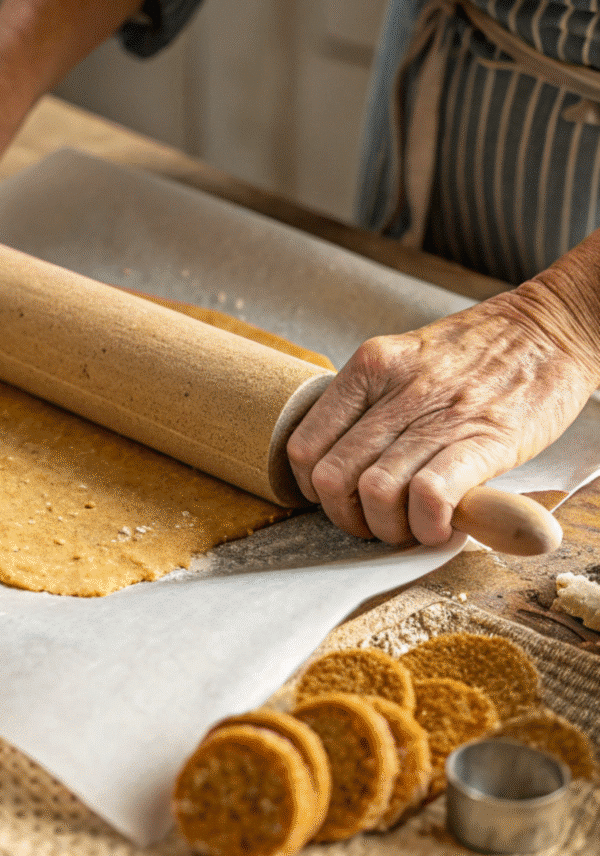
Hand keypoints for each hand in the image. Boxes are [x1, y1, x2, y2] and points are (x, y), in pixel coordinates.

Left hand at [286, 288, 599, 545]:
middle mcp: (395, 389)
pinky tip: (439, 526)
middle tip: (375, 523)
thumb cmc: (477, 353)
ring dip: (388, 528)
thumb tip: (339, 463)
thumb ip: (370, 404)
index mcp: (369, 368)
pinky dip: (426, 523)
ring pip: (375, 492)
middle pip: (333, 478)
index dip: (311, 489)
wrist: (552, 328)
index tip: (336, 499)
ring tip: (410, 527)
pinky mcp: (484, 439)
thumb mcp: (406, 360)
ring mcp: (439, 414)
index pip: (303, 446)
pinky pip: (428, 493)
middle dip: (347, 518)